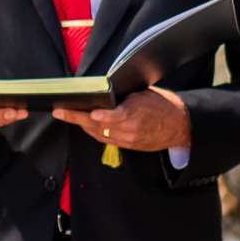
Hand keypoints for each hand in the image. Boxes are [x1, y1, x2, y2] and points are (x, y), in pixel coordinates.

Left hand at [53, 87, 190, 152]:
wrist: (179, 126)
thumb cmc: (162, 105)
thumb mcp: (144, 94)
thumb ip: (123, 97)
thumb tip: (102, 94)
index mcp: (136, 114)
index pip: (115, 116)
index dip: (101, 116)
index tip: (89, 112)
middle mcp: (130, 130)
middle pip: (99, 126)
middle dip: (77, 118)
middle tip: (60, 111)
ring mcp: (128, 140)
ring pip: (99, 134)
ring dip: (81, 125)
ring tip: (66, 115)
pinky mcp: (128, 146)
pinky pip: (105, 139)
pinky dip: (93, 131)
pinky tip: (83, 124)